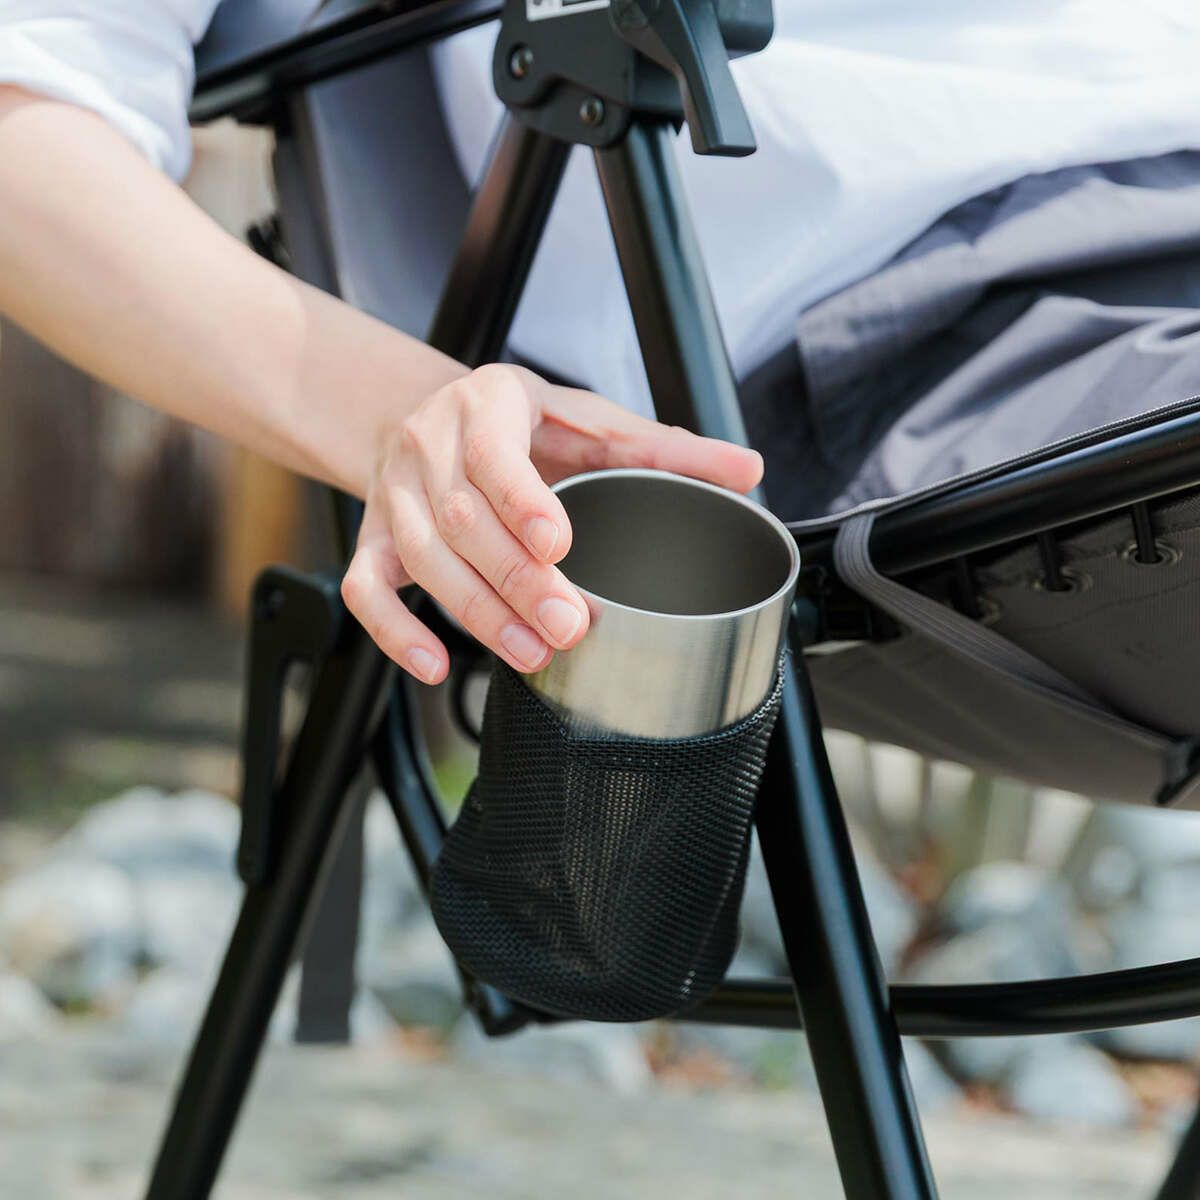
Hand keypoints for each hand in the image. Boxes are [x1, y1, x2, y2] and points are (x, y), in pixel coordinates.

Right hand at [341, 364, 762, 682]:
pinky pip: (363, 589)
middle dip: (516, 582)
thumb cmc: (521, 424)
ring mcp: (393, 497)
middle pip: (461, 522)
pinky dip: (394, 632)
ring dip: (475, 614)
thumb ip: (667, 448)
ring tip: (532, 655)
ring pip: (419, 561)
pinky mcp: (371, 539)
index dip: (522, 502)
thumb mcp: (590, 419)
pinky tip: (435, 666)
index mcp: (488, 407)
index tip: (559, 546)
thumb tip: (748, 471)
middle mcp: (430, 449)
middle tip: (568, 626)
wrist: (428, 412)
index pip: (494, 455)